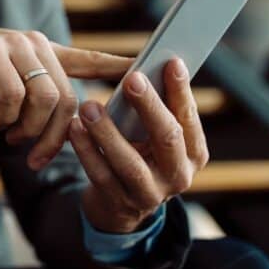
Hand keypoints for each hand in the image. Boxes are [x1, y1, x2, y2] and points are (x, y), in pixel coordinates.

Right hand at [0, 22, 132, 168]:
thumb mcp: (12, 92)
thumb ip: (39, 103)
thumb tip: (65, 134)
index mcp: (45, 53)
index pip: (89, 59)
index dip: (116, 66)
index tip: (143, 72)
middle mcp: (35, 45)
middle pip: (66, 97)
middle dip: (55, 136)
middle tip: (37, 158)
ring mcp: (15, 45)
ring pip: (45, 97)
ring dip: (31, 129)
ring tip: (14, 139)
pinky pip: (14, 96)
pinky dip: (8, 119)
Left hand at [68, 58, 209, 233]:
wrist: (121, 206)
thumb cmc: (139, 153)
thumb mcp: (154, 136)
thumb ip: (156, 108)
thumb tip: (152, 65)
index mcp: (194, 154)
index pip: (188, 118)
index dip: (181, 91)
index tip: (171, 62)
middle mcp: (178, 176)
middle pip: (167, 138)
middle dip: (149, 106)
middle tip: (132, 79)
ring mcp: (149, 194)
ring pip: (129, 162)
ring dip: (108, 131)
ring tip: (88, 105)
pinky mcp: (119, 204)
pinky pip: (100, 175)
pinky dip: (86, 150)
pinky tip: (74, 128)